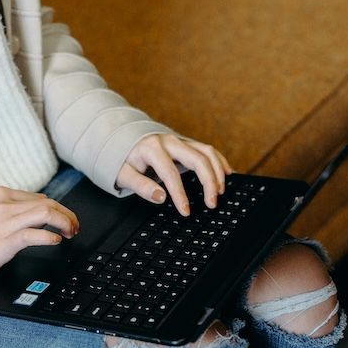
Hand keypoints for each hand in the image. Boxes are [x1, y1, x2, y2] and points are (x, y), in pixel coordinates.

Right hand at [0, 186, 79, 278]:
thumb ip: (15, 207)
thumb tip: (44, 203)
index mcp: (2, 195)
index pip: (41, 198)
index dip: (60, 209)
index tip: (68, 219)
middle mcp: (5, 205)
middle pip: (48, 204)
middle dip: (67, 215)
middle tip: (74, 227)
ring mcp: (5, 222)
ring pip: (46, 214)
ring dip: (64, 223)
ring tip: (70, 233)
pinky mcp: (6, 240)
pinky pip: (35, 234)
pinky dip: (50, 237)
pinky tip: (55, 241)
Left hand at [115, 134, 233, 216]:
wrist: (120, 137)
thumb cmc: (121, 158)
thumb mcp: (122, 173)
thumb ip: (140, 185)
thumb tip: (160, 197)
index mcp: (151, 149)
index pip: (170, 173)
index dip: (179, 194)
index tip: (186, 211)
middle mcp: (169, 141)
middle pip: (197, 159)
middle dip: (209, 182)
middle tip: (212, 203)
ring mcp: (179, 140)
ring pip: (206, 151)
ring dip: (217, 171)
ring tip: (220, 191)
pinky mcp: (185, 142)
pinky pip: (206, 149)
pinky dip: (219, 160)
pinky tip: (227, 172)